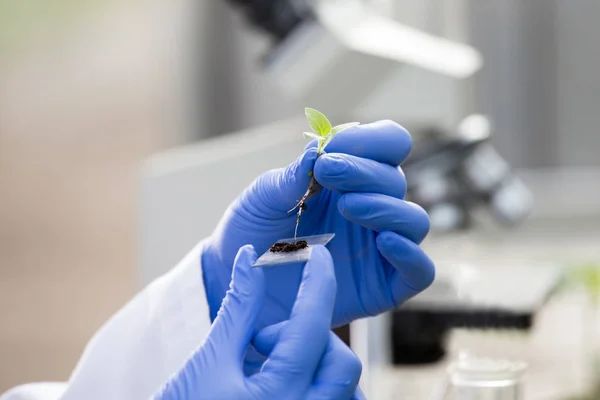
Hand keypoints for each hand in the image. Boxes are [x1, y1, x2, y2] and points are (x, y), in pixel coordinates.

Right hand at [154, 245, 362, 399]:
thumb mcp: (209, 359)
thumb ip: (238, 307)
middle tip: (262, 343)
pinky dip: (322, 384)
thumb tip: (248, 258)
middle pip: (341, 360)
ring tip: (273, 367)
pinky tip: (287, 382)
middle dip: (311, 338)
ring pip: (347, 387)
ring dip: (318, 363)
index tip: (320, 255)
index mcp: (278, 395)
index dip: (318, 281)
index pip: (312, 324)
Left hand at [202, 120, 434, 326]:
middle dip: (363, 172)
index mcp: (349, 179)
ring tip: (347, 207)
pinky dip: (410, 254)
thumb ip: (291, 176)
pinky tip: (384, 242)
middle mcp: (370, 209)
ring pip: (414, 221)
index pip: (388, 145)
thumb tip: (319, 149)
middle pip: (395, 180)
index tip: (331, 150)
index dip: (369, 141)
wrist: (238, 284)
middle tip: (328, 173)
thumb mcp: (262, 198)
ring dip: (386, 207)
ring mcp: (378, 248)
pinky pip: (420, 271)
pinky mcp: (383, 286)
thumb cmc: (252, 234)